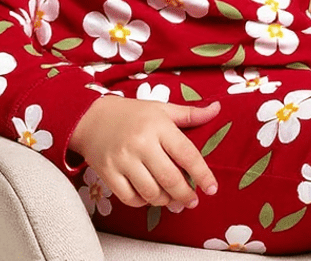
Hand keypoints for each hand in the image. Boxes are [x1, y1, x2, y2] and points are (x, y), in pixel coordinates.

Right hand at [69, 95, 220, 208]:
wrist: (92, 118)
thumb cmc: (133, 113)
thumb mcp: (162, 109)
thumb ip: (190, 114)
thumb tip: (217, 110)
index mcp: (158, 126)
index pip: (186, 153)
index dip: (203, 173)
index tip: (212, 188)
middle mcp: (141, 143)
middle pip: (170, 178)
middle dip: (185, 194)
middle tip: (192, 200)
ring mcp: (123, 160)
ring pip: (151, 192)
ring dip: (166, 200)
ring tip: (172, 198)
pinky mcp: (108, 173)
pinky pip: (130, 198)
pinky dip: (143, 202)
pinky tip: (150, 196)